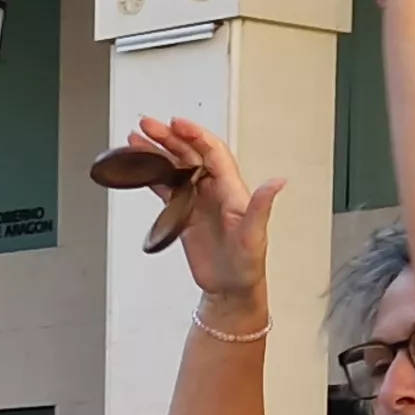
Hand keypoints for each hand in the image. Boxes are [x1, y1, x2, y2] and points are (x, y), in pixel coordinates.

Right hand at [121, 117, 284, 309]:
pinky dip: (152, 176)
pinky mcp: (185, 214)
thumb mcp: (256, 236)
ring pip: (175, 167)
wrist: (232, 289)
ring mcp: (198, 200)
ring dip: (157, 152)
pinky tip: (139, 167)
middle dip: (169, 137)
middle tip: (149, 125)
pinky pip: (166, 189)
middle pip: (189, 154)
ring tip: (137, 139)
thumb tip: (277, 182)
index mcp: (231, 189)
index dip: (194, 135)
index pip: (212, 152)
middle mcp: (214, 190)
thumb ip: (262, 207)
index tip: (177, 124)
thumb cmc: (248, 265)